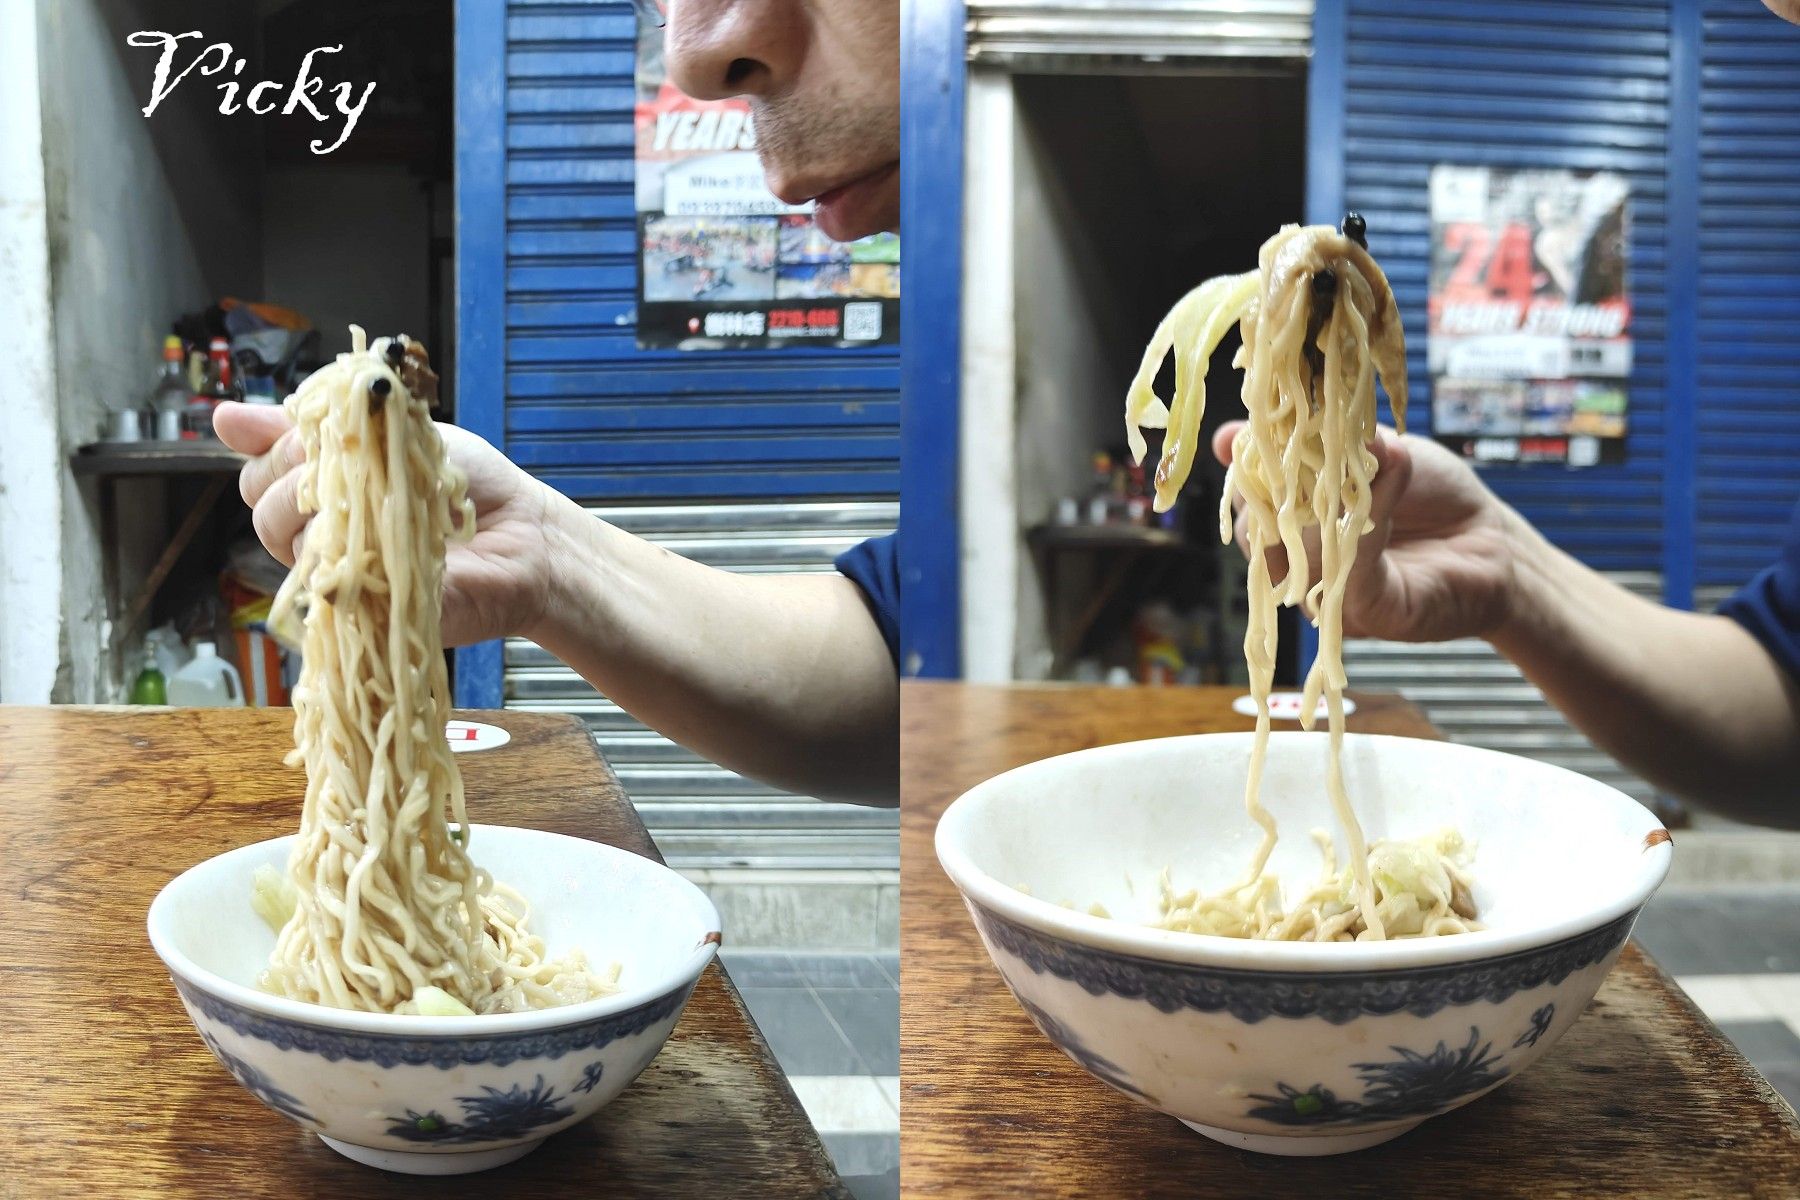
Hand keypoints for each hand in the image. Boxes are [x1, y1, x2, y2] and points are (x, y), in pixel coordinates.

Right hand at [214, 401, 558, 646]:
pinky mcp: (360, 610)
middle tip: (352, 471)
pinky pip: (324, 585)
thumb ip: (318, 426)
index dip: (280, 450)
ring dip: (327, 513)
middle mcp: (321, 533)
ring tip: (378, 503)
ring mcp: (338, 573)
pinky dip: (348, 555)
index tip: (322, 438)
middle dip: (297, 479)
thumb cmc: (463, 483)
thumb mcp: (389, 434)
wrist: (523, 535)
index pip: (258, 471)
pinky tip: (381, 539)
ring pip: (286, 542)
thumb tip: (222, 417)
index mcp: (321, 488)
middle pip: (262, 508)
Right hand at [1212, 422, 1518, 642]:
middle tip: (1298, 446)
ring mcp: (1327, 595)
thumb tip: (1235, 432)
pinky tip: (1384, 488)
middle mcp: (1301, 567)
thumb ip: (1321, 443)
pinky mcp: (1364, 614)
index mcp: (1294, 525)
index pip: (1249, 500)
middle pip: (1259, 529)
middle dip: (1272, 485)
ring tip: (1365, 458)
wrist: (1498, 544)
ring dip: (1325, 499)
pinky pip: (1346, 570)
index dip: (1244, 467)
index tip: (1233, 437)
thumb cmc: (1436, 498)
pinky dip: (1362, 524)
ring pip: (1298, 551)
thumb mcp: (1377, 452)